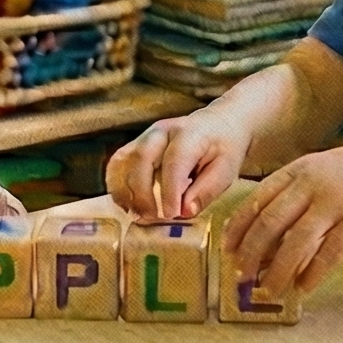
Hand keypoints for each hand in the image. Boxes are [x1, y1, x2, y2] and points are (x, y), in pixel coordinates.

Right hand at [107, 110, 253, 221]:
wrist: (218, 124)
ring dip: (125, 190)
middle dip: (143, 193)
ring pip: (123, 159)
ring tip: (137, 213)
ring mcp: (145, 136)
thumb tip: (184, 212)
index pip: (174, 161)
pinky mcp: (136, 145)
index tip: (172, 215)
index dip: (169, 191)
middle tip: (153, 218)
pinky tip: (127, 204)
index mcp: (190, 134)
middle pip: (142, 158)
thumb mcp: (225, 170)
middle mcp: (163, 131)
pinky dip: (117, 186)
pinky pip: (117, 163)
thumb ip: (206, 191)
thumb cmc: (223, 148)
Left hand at [220, 138, 342, 297]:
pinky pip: (329, 254)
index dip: (239, 227)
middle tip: (241, 275)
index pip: (257, 200)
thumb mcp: (322, 171)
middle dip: (251, 253)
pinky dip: (312, 274)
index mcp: (299, 171)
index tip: (227, 248)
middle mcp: (313, 185)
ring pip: (296, 243)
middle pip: (270, 223)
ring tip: (268, 290)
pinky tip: (303, 288)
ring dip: (278, 271)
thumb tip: (267, 236)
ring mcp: (336, 204)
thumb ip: (295, 196)